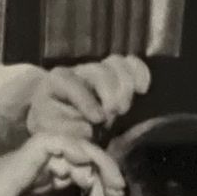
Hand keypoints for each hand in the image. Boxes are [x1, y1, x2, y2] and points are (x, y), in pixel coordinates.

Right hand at [0, 132, 124, 195]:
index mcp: (36, 182)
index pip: (74, 172)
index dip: (94, 183)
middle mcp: (36, 166)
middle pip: (80, 157)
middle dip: (103, 171)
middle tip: (117, 192)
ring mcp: (31, 158)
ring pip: (74, 145)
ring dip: (97, 161)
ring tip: (109, 185)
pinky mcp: (25, 154)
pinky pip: (57, 141)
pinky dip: (77, 149)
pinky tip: (88, 168)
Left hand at [26, 56, 151, 139]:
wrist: (66, 125)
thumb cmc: (57, 128)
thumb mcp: (54, 132)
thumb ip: (66, 131)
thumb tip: (87, 129)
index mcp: (57, 82)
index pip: (69, 81)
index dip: (86, 99)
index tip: (98, 118)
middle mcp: (78, 71)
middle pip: (98, 70)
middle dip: (109, 93)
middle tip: (112, 114)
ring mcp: (99, 70)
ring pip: (116, 64)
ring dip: (125, 87)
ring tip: (122, 109)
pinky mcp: (117, 73)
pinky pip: (131, 63)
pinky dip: (140, 73)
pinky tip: (142, 90)